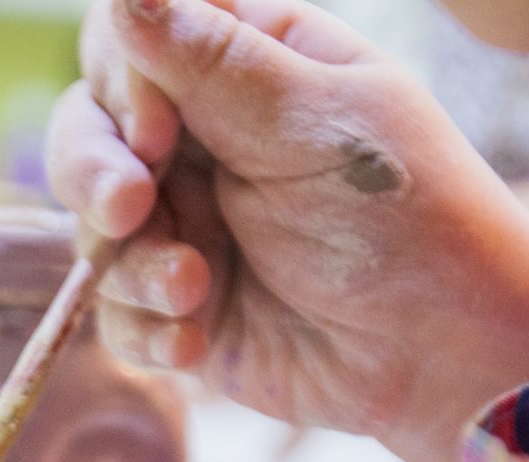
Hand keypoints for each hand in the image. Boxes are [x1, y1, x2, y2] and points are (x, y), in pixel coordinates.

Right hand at [51, 0, 528, 461]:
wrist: (440, 352)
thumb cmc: (403, 215)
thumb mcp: (312, 123)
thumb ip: (212, 61)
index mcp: (244, 68)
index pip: (131, 42)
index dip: (122, 79)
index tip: (155, 130)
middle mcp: (203, 140)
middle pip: (88, 130)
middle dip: (93, 172)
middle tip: (129, 209)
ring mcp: (187, 225)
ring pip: (94, 228)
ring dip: (132, 263)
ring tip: (194, 289)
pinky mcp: (179, 308)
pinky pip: (116, 313)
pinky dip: (145, 328)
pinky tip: (194, 341)